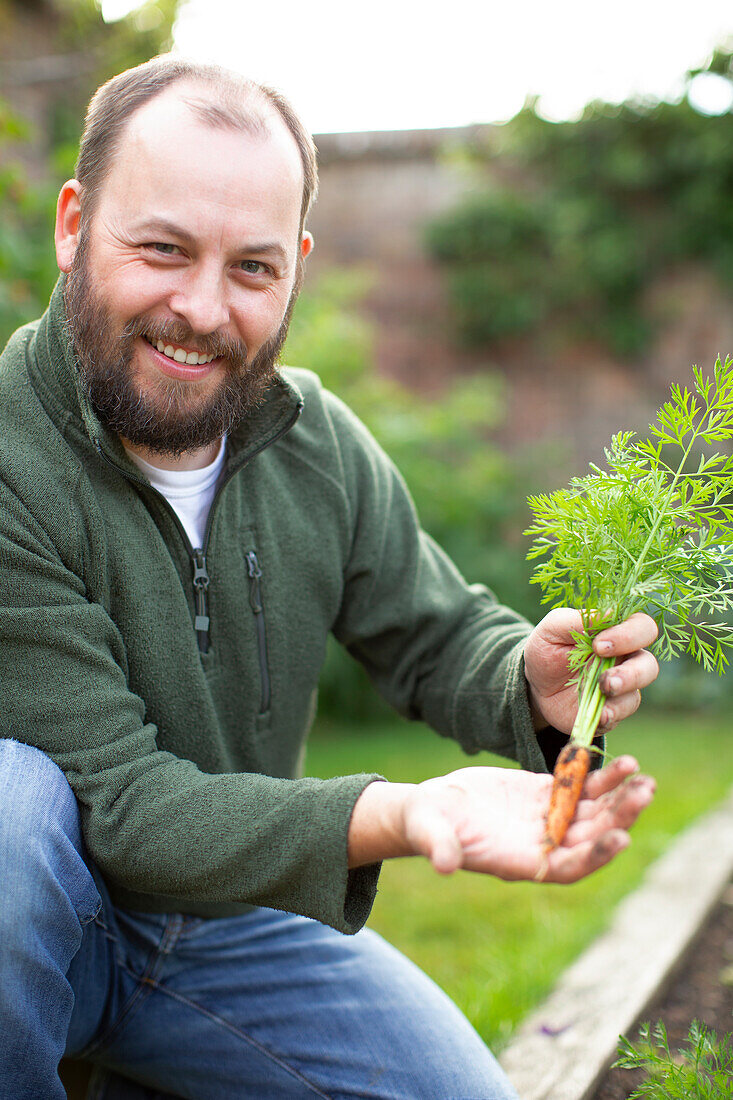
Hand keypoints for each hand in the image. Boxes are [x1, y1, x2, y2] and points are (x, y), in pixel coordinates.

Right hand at [401, 756, 653, 882]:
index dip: (595, 855)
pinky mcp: (544, 795)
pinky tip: (621, 763)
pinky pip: (579, 788)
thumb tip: (444, 865)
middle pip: (590, 836)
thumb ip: (440, 848)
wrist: (430, 809)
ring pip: (592, 813)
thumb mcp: (430, 833)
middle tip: (644, 794)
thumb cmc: (426, 825)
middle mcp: (542, 845)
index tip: (621, 838)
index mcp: (520, 862)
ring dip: (618, 797)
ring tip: (642, 778)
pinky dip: (601, 778)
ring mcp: (546, 820)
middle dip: (618, 818)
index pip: (568, 866)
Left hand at [523, 608, 658, 733]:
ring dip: (624, 691)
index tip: (598, 645)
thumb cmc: (548, 649)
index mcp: (616, 633)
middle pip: (649, 664)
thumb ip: (578, 619)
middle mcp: (625, 660)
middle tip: (606, 676)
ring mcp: (621, 687)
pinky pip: (622, 713)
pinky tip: (601, 713)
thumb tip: (610, 614)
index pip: (642, 628)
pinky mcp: (612, 710)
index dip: (628, 635)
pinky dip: (613, 713)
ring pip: (638, 692)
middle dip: (633, 671)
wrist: (534, 685)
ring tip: (604, 690)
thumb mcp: (553, 629)